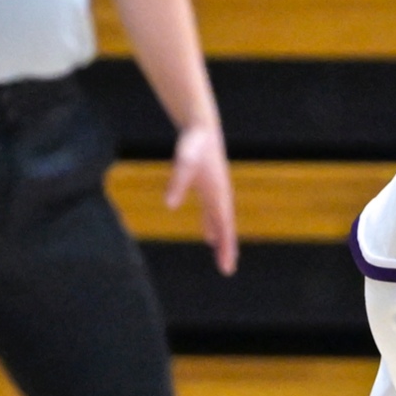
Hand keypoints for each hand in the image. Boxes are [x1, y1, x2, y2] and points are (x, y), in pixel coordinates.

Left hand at [170, 122, 238, 275]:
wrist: (202, 127)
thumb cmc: (193, 144)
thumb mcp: (183, 162)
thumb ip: (177, 183)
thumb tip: (169, 205)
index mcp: (218, 193)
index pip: (224, 226)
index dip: (225, 247)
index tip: (226, 267)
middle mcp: (221, 195)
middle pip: (226, 226)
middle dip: (227, 248)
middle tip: (227, 269)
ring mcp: (217, 191)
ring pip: (222, 220)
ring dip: (222, 238)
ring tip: (222, 256)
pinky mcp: (211, 187)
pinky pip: (214, 212)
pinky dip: (213, 225)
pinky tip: (208, 234)